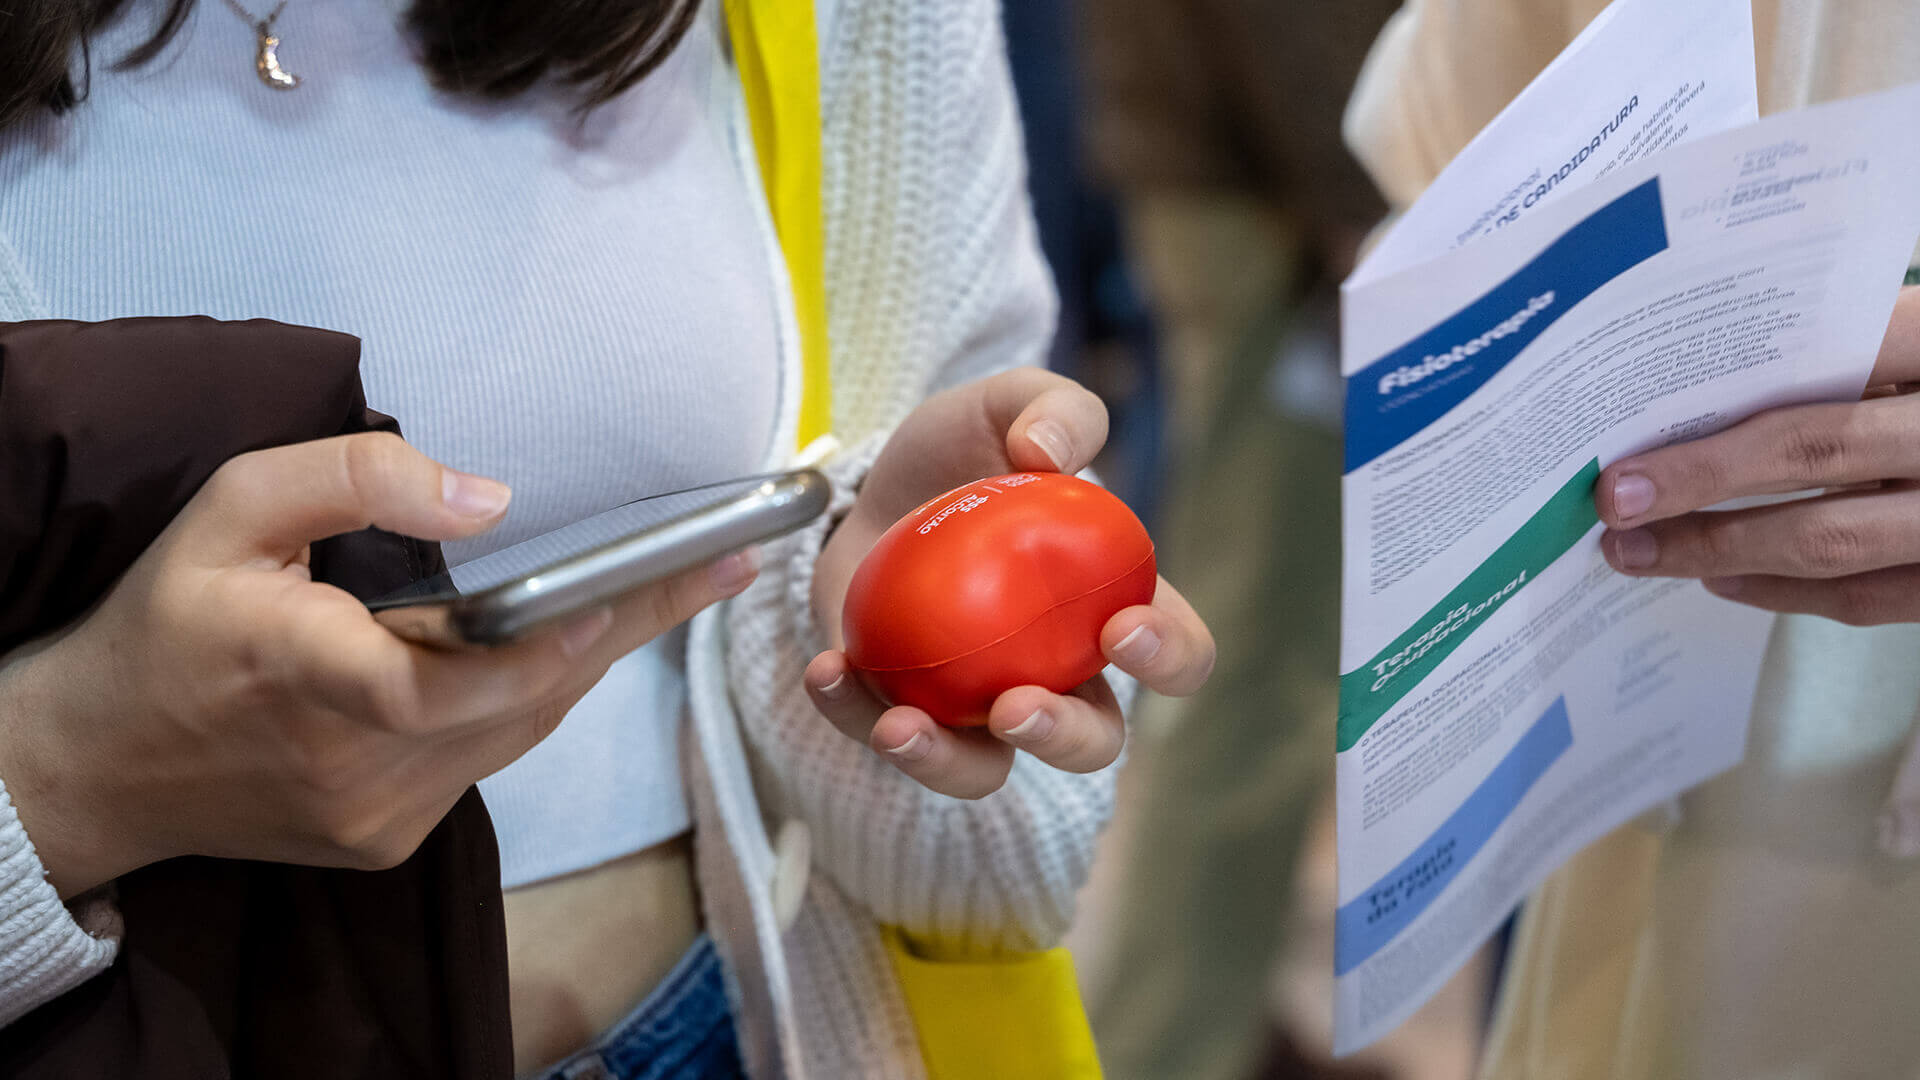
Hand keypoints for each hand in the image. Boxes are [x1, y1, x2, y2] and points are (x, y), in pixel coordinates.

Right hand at [0, 433, 757, 896]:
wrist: (93, 767)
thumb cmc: (162, 624)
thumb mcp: (230, 511)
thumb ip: (354, 480)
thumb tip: (489, 498)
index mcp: (316, 677)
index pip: (478, 673)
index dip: (577, 631)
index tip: (664, 577)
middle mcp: (362, 766)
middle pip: (533, 698)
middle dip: (628, 627)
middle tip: (716, 569)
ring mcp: (380, 815)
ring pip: (521, 730)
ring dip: (584, 662)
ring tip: (663, 592)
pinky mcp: (388, 839)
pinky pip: (487, 759)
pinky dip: (525, 699)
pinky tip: (553, 646)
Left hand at [807, 368, 1214, 798]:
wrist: (869, 485)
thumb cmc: (963, 453)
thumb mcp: (1008, 403)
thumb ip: (1052, 408)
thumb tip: (1046, 452)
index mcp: (1109, 606)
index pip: (1176, 651)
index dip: (1169, 656)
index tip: (1123, 629)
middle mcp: (1056, 673)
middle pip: (1093, 742)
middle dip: (1064, 739)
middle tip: (1017, 707)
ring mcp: (977, 703)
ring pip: (988, 771)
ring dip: (948, 764)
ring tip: (902, 728)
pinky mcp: (900, 711)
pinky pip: (884, 738)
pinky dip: (852, 716)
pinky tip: (828, 671)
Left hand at [1596, 285, 1919, 624]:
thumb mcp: (1914, 350)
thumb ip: (1847, 350)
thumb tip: (1701, 384)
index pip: (1835, 354)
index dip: (1736, 395)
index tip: (1640, 433)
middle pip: (1815, 450)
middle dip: (1700, 480)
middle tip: (1615, 500)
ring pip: (1831, 538)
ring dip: (1720, 548)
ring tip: (1641, 550)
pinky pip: (1868, 597)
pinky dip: (1783, 592)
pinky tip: (1722, 577)